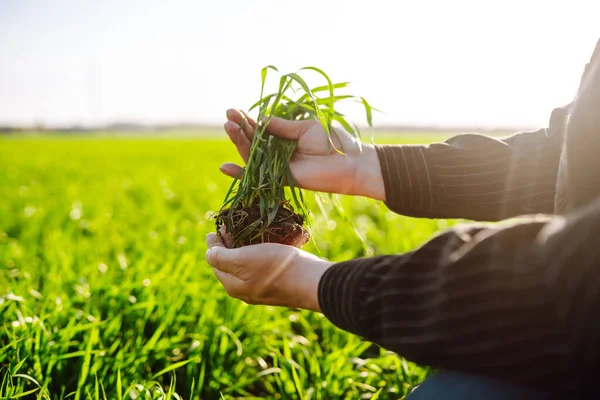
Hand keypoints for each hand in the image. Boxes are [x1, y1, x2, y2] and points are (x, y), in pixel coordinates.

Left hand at [205, 233, 332, 310]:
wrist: (310, 280)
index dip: (214, 243)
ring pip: (246, 264)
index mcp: (232, 285)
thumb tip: (208, 253)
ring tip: (245, 230)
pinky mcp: (278, 282)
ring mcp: (262, 288)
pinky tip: (264, 242)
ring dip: (243, 247)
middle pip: (230, 264)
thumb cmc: (274, 267)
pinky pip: (262, 265)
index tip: (216, 227)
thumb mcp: (241, 260)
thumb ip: (220, 258)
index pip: (215, 261)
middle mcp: (245, 290)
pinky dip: (259, 252)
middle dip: (227, 245)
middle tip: (229, 226)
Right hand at [220, 109, 384, 200]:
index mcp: (285, 136)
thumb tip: (260, 120)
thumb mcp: (305, 127)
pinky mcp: (281, 180)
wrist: (349, 163)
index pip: (261, 128)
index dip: (247, 120)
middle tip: (228, 116)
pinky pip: (257, 178)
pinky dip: (240, 174)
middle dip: (240, 128)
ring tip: (228, 127)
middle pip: (253, 140)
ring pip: (252, 155)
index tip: (233, 110)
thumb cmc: (332, 141)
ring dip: (239, 142)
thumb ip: (282, 126)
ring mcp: (278, 166)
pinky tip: (224, 167)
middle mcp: (278, 151)